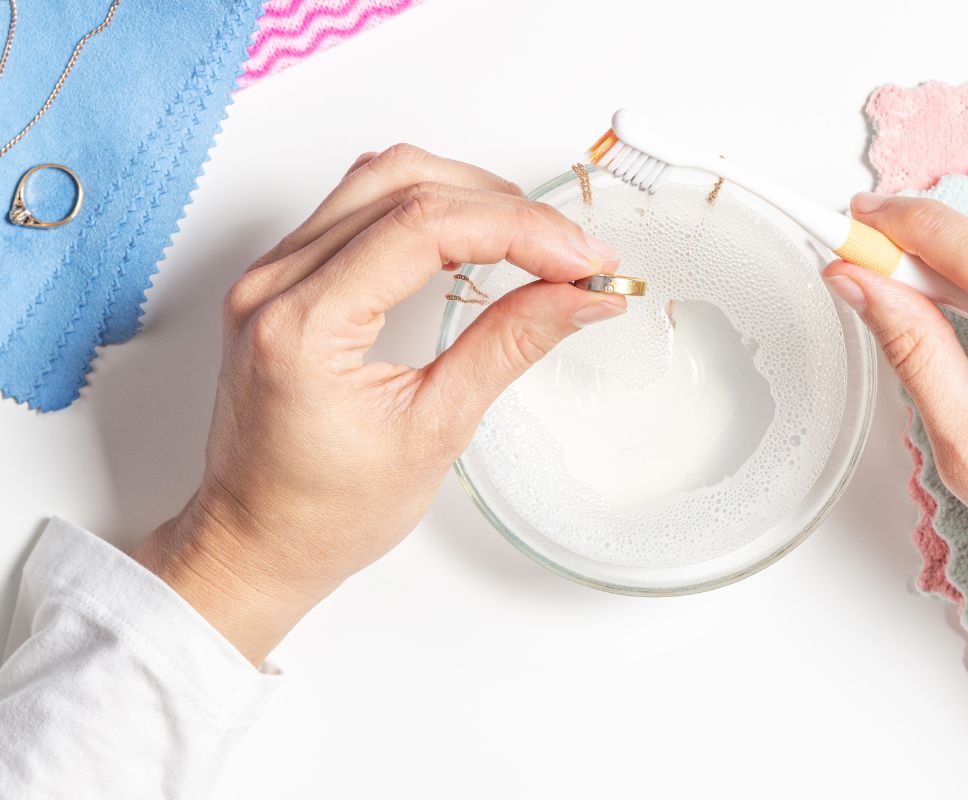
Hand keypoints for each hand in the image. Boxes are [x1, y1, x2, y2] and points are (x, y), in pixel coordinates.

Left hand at [133, 146, 625, 664]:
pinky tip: (470, 238)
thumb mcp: (434, 433)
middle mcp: (274, 283)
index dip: (520, 229)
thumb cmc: (326, 513)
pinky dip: (427, 208)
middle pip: (404, 183)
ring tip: (531, 239)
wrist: (254, 542)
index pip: (424, 227)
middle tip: (570, 252)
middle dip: (504, 207)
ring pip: (380, 177)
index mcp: (303, 326)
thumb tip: (578, 297)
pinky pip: (357, 205)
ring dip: (466, 194)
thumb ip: (508, 347)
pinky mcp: (281, 278)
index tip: (583, 260)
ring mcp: (271, 273)